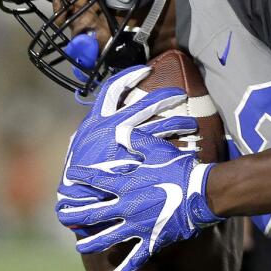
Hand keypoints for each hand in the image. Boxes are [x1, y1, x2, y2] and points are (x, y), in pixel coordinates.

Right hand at [56, 64, 195, 211]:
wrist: (79, 201)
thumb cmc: (78, 176)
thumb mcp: (80, 151)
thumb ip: (90, 137)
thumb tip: (91, 128)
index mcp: (97, 122)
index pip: (113, 90)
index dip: (129, 77)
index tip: (145, 70)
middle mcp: (114, 128)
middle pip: (146, 104)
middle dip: (165, 96)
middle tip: (180, 93)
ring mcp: (130, 144)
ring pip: (161, 125)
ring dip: (178, 121)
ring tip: (192, 123)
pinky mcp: (143, 161)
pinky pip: (168, 149)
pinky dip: (180, 147)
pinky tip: (191, 149)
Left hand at [56, 67, 220, 270]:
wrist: (203, 193)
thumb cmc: (181, 169)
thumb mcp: (158, 149)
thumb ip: (135, 141)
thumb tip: (119, 131)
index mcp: (125, 185)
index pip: (94, 180)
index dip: (79, 178)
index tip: (68, 178)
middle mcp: (125, 207)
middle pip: (91, 213)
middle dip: (73, 214)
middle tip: (61, 216)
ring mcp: (137, 226)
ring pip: (106, 238)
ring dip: (90, 243)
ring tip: (79, 247)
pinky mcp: (152, 240)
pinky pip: (135, 258)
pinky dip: (124, 269)